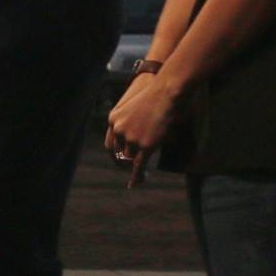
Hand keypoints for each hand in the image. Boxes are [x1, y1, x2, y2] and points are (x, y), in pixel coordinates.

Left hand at [104, 71, 180, 187]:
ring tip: (139, 175)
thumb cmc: (154, 96)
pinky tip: (135, 183)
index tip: (119, 160)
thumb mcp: (133, 108)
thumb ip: (129, 123)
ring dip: (133, 168)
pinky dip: (136, 176)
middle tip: (128, 170)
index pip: (109, 143)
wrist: (165, 92)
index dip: (115, 154)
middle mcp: (118, 129)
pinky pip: (138, 166)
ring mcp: (131, 138)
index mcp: (113, 118)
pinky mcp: (144, 146)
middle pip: (118, 153)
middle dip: (123, 163)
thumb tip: (134, 137)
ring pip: (129, 159)